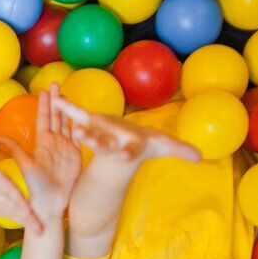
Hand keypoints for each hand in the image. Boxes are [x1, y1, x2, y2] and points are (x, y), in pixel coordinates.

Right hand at [0, 123, 43, 234]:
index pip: (4, 188)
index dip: (13, 195)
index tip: (24, 203)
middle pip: (14, 204)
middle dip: (25, 214)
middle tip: (38, 224)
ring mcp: (3, 206)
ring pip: (18, 215)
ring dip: (30, 222)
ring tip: (42, 232)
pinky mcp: (7, 211)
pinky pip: (20, 218)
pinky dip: (30, 223)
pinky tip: (42, 232)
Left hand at [1, 85, 81, 222]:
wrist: (51, 202)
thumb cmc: (36, 186)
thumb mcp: (26, 166)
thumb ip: (17, 150)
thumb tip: (1, 138)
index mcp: (42, 143)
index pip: (43, 119)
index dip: (44, 105)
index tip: (44, 90)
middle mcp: (54, 142)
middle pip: (56, 117)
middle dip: (57, 101)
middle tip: (56, 84)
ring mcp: (65, 148)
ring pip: (67, 124)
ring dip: (68, 110)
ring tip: (67, 95)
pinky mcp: (76, 155)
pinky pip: (78, 137)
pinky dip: (80, 125)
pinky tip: (81, 114)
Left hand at [53, 96, 200, 174]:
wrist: (121, 152)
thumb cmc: (143, 147)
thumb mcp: (163, 147)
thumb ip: (180, 150)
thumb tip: (201, 157)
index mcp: (129, 148)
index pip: (130, 152)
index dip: (126, 153)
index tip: (123, 155)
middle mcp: (112, 144)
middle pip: (103, 144)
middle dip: (95, 141)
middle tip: (83, 138)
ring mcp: (99, 135)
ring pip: (88, 133)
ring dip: (79, 129)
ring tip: (70, 127)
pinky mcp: (91, 124)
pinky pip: (78, 115)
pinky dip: (68, 108)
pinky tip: (56, 100)